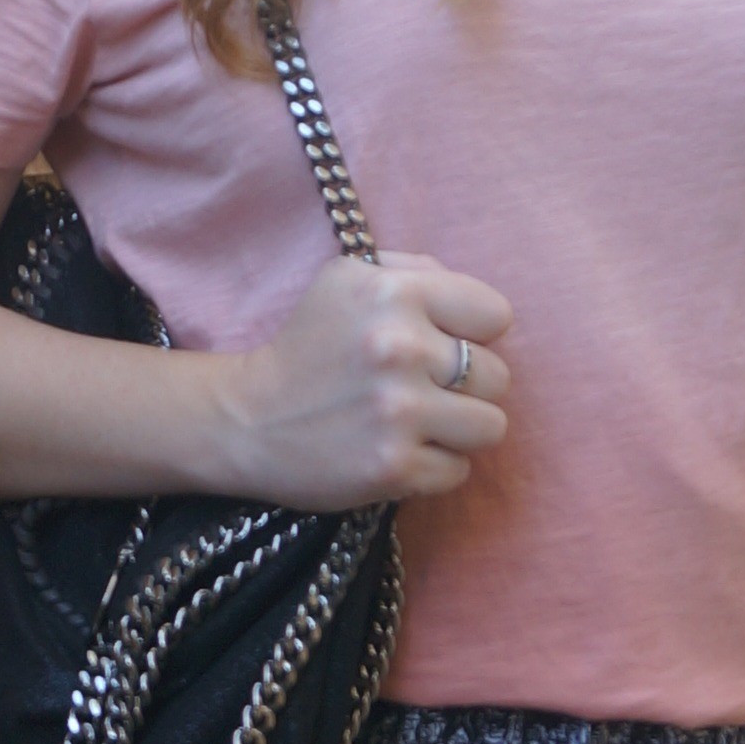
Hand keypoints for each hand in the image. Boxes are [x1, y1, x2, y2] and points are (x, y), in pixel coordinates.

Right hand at [204, 253, 513, 506]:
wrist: (246, 419)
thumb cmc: (307, 346)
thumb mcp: (347, 279)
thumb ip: (415, 272)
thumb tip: (475, 303)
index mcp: (395, 294)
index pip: (495, 316)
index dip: (472, 334)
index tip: (440, 347)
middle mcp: (400, 349)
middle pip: (498, 376)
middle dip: (467, 387)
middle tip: (424, 392)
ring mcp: (399, 413)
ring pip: (490, 427)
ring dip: (459, 431)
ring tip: (419, 425)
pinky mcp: (393, 468)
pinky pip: (459, 471)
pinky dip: (434, 468)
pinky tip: (398, 452)